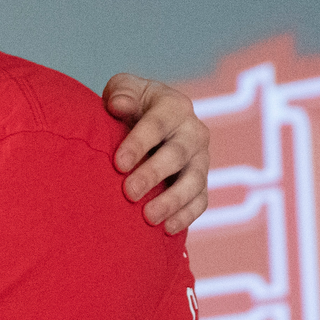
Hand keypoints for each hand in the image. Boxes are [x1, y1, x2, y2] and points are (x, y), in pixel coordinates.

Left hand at [103, 73, 210, 234]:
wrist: (146, 124)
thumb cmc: (129, 106)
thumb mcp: (124, 90)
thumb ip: (122, 93)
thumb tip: (119, 104)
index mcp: (175, 106)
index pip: (158, 124)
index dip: (139, 143)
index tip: (118, 163)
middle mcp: (193, 132)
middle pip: (177, 155)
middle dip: (153, 174)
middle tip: (129, 193)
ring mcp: (201, 159)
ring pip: (194, 181)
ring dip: (172, 200)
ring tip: (148, 217)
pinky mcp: (201, 183)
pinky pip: (200, 201)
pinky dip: (186, 216)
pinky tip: (167, 229)